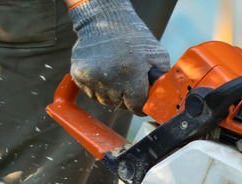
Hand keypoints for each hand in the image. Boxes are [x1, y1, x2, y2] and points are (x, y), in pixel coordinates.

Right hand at [68, 0, 169, 114]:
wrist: (104, 19)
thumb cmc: (134, 37)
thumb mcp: (157, 55)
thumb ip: (162, 80)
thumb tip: (163, 99)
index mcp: (131, 74)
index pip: (136, 107)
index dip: (141, 106)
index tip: (142, 101)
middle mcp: (110, 79)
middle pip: (121, 106)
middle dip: (127, 98)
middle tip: (129, 82)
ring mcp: (92, 78)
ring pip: (105, 101)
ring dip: (112, 94)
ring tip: (116, 74)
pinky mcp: (79, 76)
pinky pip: (92, 94)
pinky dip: (99, 88)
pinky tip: (104, 73)